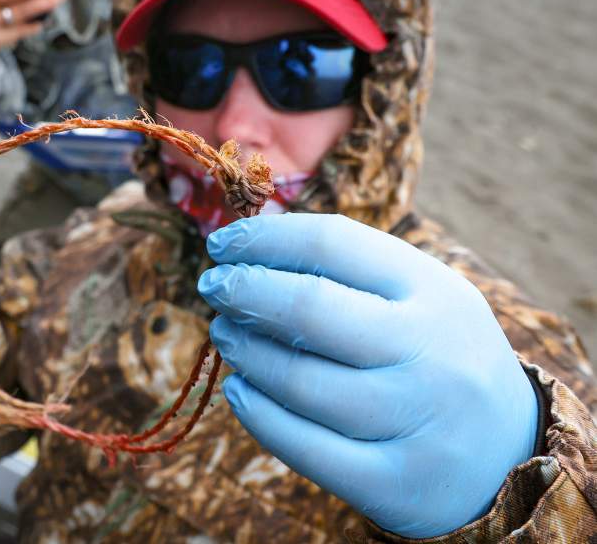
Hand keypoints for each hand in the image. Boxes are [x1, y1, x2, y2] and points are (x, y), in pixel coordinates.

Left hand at [198, 214, 537, 538]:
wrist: (508, 452)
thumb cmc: (439, 355)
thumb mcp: (421, 297)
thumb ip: (350, 270)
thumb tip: (251, 246)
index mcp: (435, 290)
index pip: (331, 242)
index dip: (263, 239)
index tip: (221, 245)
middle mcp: (429, 353)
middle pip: (308, 309)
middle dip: (243, 291)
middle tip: (212, 287)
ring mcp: (414, 421)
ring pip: (298, 381)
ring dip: (243, 351)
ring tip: (225, 335)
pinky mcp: (393, 483)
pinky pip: (303, 446)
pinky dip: (258, 414)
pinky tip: (239, 390)